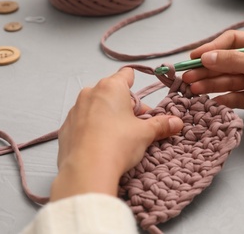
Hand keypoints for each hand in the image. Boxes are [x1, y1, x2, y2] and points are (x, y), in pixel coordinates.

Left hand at [50, 68, 182, 201]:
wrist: (86, 170)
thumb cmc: (118, 143)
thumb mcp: (144, 133)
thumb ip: (161, 125)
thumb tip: (177, 123)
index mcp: (111, 88)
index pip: (126, 74)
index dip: (134, 82)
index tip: (139, 96)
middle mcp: (90, 93)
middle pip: (112, 93)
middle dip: (125, 106)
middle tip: (136, 125)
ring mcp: (75, 110)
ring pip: (96, 107)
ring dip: (108, 116)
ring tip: (118, 137)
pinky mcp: (65, 127)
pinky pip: (83, 122)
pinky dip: (92, 128)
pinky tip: (100, 144)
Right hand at [182, 30, 243, 144]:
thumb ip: (234, 61)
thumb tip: (205, 57)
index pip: (230, 42)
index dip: (211, 48)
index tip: (194, 57)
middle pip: (223, 63)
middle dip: (205, 70)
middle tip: (186, 77)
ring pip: (224, 81)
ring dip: (208, 84)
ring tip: (192, 89)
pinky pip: (231, 97)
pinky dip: (221, 99)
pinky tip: (211, 102)